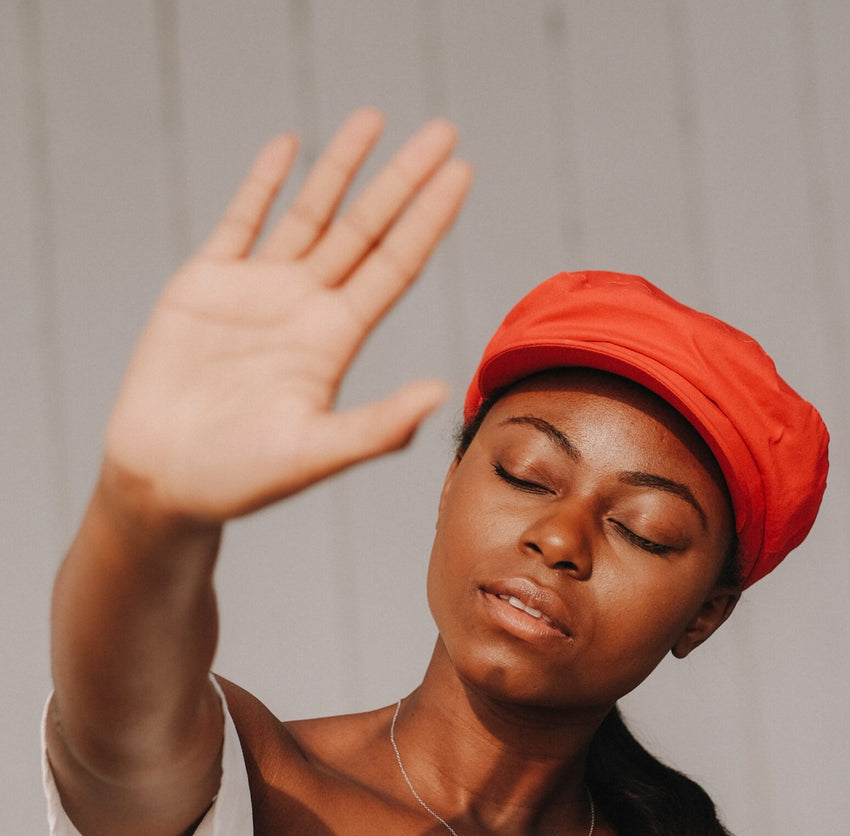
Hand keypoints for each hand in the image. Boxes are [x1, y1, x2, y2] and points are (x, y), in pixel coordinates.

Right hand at [104, 109, 471, 520]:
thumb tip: (437, 393)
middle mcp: (305, 309)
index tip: (462, 174)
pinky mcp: (205, 285)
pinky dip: (262, 184)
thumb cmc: (239, 478)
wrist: (162, 477)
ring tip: (374, 118)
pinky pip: (239, 222)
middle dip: (402, 180)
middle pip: (364, 230)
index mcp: (334, 342)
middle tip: (442, 130)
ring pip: (309, 215)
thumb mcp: (313, 454)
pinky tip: (287, 145)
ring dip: (340, 168)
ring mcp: (257, 292)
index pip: (394, 267)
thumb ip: (374, 426)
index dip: (427, 221)